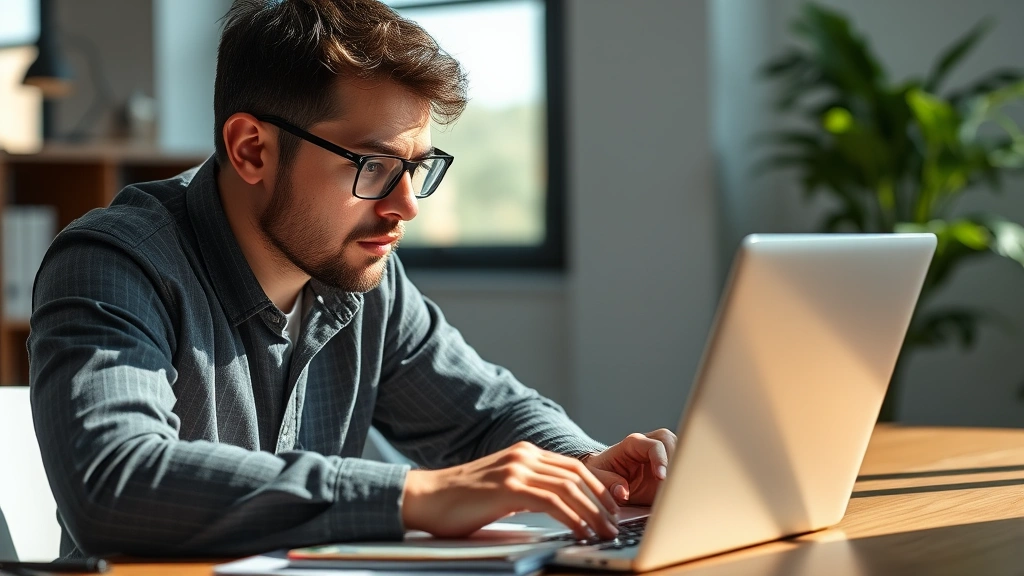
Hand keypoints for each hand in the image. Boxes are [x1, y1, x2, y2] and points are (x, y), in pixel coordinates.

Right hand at [402, 441, 619, 539]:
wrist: (426, 498)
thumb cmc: (460, 500)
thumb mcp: (502, 489)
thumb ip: (528, 490)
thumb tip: (559, 508)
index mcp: (525, 453)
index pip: (574, 466)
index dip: (599, 486)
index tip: (613, 508)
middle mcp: (524, 455)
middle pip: (578, 474)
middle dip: (602, 500)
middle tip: (615, 524)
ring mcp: (516, 468)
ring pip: (570, 487)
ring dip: (593, 512)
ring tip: (604, 532)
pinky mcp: (508, 487)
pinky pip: (553, 502)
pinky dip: (572, 518)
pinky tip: (580, 533)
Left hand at [583, 429, 676, 505]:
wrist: (605, 479)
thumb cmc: (601, 474)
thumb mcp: (597, 479)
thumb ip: (608, 484)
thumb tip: (623, 492)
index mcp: (632, 444)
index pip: (654, 445)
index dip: (660, 460)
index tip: (662, 478)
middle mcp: (649, 446)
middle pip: (671, 442)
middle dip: (676, 460)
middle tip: (675, 481)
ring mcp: (661, 456)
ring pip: (681, 451)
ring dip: (682, 468)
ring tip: (679, 486)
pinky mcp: (668, 468)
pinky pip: (681, 467)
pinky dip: (683, 477)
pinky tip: (681, 490)